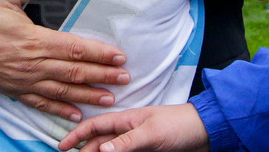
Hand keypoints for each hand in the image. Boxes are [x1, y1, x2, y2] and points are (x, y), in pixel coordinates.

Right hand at [0, 0, 129, 121]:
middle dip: (102, 76)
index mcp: (32, 39)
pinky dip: (59, 109)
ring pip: (61, 91)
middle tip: (125, 79)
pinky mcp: (13, 90)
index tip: (118, 57)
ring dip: (87, 96)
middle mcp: (30, 64)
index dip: (99, 54)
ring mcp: (22, 80)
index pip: (74, 48)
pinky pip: (40, 103)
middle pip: (73, 72)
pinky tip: (74, 114)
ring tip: (110, 99)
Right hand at [58, 104, 209, 151]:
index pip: (95, 126)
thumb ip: (127, 141)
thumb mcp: (152, 133)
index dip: (77, 134)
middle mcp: (128, 131)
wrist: (206, 133)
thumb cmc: (179, 125)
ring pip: (111, 151)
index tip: (62, 146)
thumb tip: (101, 149)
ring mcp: (137, 143)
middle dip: (84, 150)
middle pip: (99, 142)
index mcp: (126, 119)